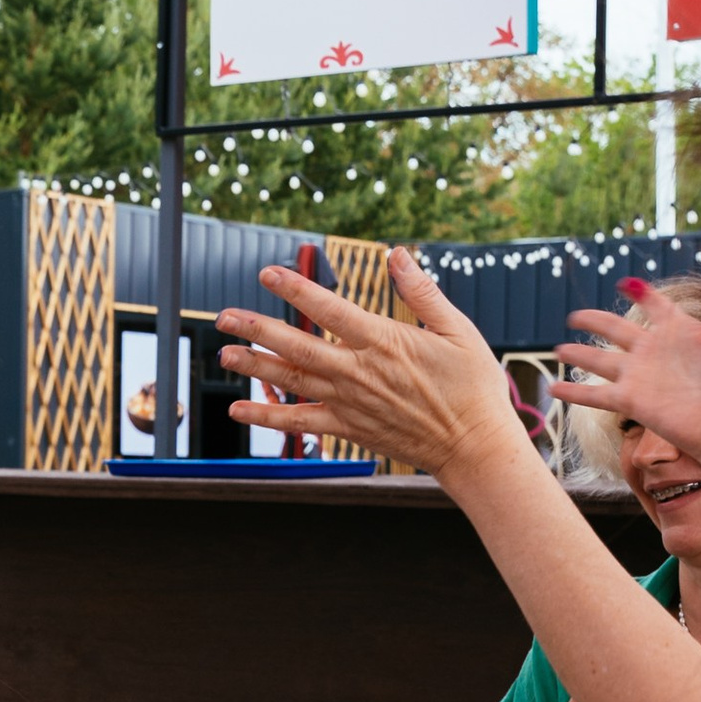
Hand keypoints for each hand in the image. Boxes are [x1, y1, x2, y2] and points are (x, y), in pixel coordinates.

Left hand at [217, 251, 521, 483]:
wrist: (475, 447)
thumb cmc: (473, 387)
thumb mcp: (458, 331)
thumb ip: (422, 292)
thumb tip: (397, 254)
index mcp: (385, 342)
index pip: (330, 309)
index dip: (296, 290)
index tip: (268, 274)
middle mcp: (360, 372)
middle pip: (298, 346)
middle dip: (257, 329)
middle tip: (225, 317)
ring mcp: (350, 403)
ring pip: (293, 381)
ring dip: (255, 367)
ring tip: (225, 355)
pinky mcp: (348, 429)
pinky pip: (300, 422)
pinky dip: (268, 416)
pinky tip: (240, 409)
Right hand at [550, 262, 700, 462]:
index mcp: (677, 331)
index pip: (655, 306)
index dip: (642, 294)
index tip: (628, 284)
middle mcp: (653, 352)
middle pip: (615, 330)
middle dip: (594, 322)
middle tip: (574, 317)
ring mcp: (639, 377)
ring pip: (599, 361)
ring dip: (578, 355)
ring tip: (558, 350)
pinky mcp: (630, 401)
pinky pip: (595, 394)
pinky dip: (573, 392)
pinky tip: (553, 388)